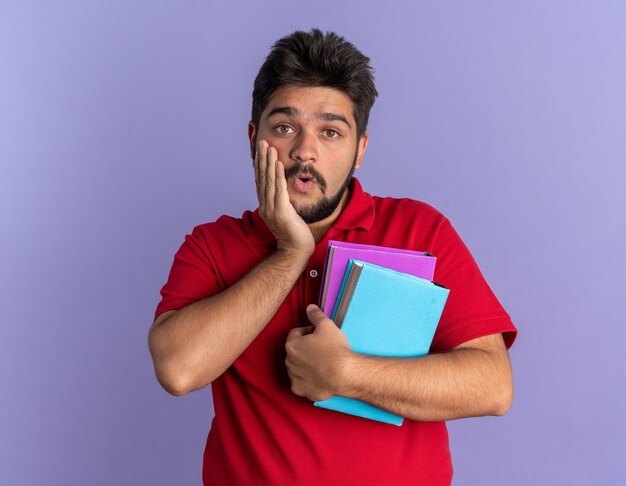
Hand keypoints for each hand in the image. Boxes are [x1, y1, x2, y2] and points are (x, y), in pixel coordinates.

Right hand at [254, 140, 314, 255]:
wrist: (296, 250)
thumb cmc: (294, 233)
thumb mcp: (286, 213)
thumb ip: (282, 200)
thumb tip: (283, 188)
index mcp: (265, 205)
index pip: (261, 181)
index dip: (260, 164)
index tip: (261, 150)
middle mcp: (266, 206)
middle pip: (262, 178)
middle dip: (262, 159)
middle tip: (262, 142)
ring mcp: (272, 209)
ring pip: (269, 181)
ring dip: (269, 162)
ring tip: (269, 148)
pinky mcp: (282, 212)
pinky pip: (279, 190)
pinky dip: (277, 175)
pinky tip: (278, 164)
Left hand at [285, 304, 352, 400]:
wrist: (345, 374)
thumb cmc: (335, 349)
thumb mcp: (327, 325)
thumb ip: (315, 315)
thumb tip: (309, 308)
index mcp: (292, 345)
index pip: (296, 333)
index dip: (308, 331)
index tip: (319, 334)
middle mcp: (289, 362)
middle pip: (296, 350)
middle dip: (306, 348)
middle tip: (322, 348)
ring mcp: (295, 378)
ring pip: (297, 367)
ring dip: (305, 363)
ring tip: (322, 362)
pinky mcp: (302, 390)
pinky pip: (301, 383)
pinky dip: (307, 380)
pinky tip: (319, 376)